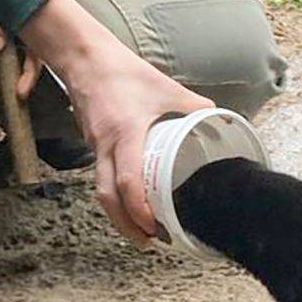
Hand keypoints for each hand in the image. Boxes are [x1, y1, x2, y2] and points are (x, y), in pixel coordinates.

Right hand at [19, 0, 211, 245]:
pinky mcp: (92, 145)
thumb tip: (217, 118)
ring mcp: (96, 147)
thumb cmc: (124, 72)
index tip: (155, 226)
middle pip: (107, 198)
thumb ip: (192, 105)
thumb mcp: (164, 87)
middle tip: (149, 242)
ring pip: (101, 192)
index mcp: (125, 132)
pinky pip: (100, 178)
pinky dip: (114, 197)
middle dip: (126, 226)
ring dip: (119, 216)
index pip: (128, 180)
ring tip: (141, 232)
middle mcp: (106, 145)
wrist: (84, 58)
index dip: (139, 209)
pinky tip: (129, 204)